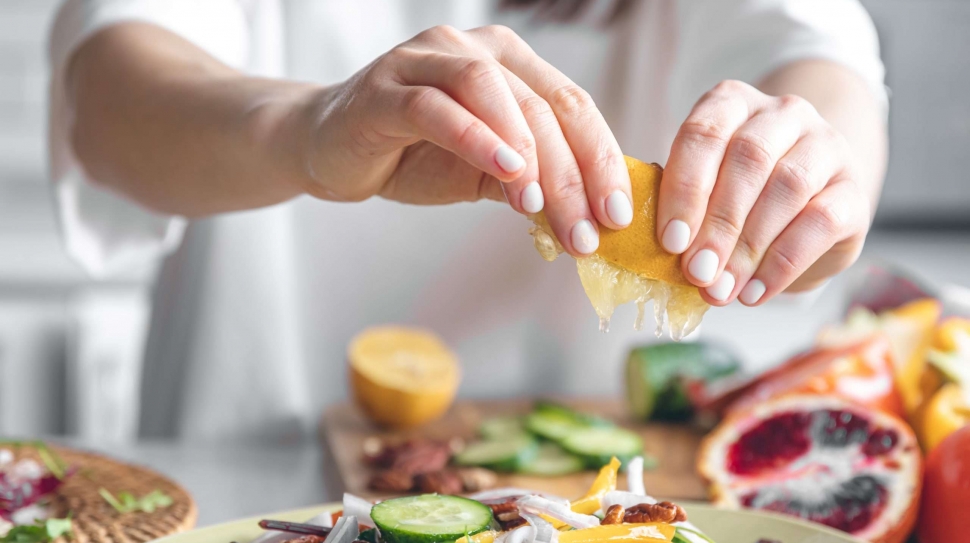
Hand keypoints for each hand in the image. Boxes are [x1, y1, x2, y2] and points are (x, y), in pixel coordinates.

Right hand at [304, 25, 630, 256]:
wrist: (330, 148)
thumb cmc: (413, 155)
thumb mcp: (484, 174)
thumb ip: (529, 183)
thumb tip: (588, 219)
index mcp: (509, 64)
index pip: (571, 105)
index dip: (601, 160)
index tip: (619, 215)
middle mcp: (474, 50)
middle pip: (541, 106)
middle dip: (572, 174)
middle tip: (588, 231)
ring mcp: (426, 60)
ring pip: (495, 95)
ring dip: (529, 154)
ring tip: (544, 206)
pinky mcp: (386, 87)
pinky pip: (438, 108)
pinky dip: (477, 138)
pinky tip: (505, 171)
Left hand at [657, 80, 870, 305]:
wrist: (806, 207)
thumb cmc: (738, 196)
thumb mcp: (704, 190)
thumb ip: (683, 206)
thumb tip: (663, 248)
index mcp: (732, 102)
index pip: (704, 133)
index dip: (685, 188)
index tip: (671, 240)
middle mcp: (783, 113)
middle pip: (749, 158)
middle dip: (718, 222)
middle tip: (697, 271)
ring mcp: (826, 146)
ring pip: (788, 186)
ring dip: (749, 245)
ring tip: (722, 288)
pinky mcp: (854, 190)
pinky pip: (822, 221)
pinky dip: (783, 262)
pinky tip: (756, 291)